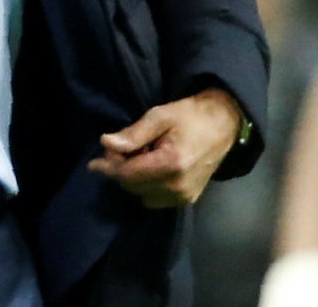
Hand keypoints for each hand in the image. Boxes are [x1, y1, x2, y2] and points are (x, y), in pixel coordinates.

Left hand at [86, 88, 240, 208]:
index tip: (94, 162)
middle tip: (119, 151)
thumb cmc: (190, 116)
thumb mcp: (159, 116)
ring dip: (133, 179)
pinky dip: (146, 186)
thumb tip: (105, 143)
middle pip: (133, 187)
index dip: (109, 167)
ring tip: (140, 156)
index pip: (128, 175)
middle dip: (120, 170)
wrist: (223, 125)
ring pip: (142, 196)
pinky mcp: (188, 201)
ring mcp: (184, 198)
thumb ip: (133, 134)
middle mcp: (178, 187)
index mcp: (171, 165)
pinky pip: (155, 199)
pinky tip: (150, 167)